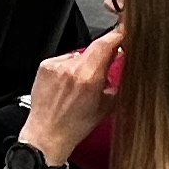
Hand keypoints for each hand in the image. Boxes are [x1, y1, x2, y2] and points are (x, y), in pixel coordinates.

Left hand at [19, 26, 121, 162]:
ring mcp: (56, 66)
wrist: (47, 134)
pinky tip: (66, 86)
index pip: (106, 44)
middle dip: (100, 59)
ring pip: (78, 56)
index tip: (123, 34)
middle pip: (93, 50)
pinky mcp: (45, 66)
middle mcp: (71, 68)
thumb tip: (120, 63)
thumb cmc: (75, 126)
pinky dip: (68, 69)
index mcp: (89, 77)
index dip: (117, 36)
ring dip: (83, 65)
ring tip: (79, 87)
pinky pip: (63, 61)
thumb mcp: (106, 106)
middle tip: (99, 76)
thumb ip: (116, 82)